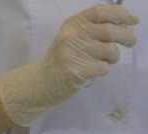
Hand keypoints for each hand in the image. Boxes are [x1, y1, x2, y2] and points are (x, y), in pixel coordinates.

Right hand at [0, 4, 138, 126]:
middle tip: (131, 41)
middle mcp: (72, 35)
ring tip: (102, 60)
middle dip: (127, 36)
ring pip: (110, 51)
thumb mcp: (73, 35)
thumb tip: (127, 22)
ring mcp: (73, 53)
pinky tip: (91, 70)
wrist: (41, 81)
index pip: (101, 12)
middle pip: (111, 31)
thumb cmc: (62, 58)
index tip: (133, 20)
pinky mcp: (76, 71)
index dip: (121, 14)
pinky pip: (104, 67)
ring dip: (112, 57)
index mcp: (73, 23)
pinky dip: (102, 70)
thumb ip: (93, 27)